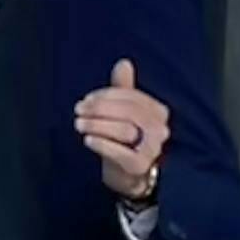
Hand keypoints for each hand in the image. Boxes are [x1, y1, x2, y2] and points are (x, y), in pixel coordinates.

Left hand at [76, 60, 170, 200]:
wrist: (129, 176)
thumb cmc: (126, 140)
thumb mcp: (124, 113)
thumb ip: (123, 89)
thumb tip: (123, 63)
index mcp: (158, 112)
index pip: (132, 97)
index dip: (106, 96)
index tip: (87, 99)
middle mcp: (161, 130)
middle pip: (129, 112)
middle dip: (100, 108)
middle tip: (78, 110)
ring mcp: (153, 150)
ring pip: (124, 130)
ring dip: (97, 124)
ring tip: (79, 124)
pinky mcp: (140, 167)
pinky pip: (121, 153)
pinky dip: (102, 144)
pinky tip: (87, 140)